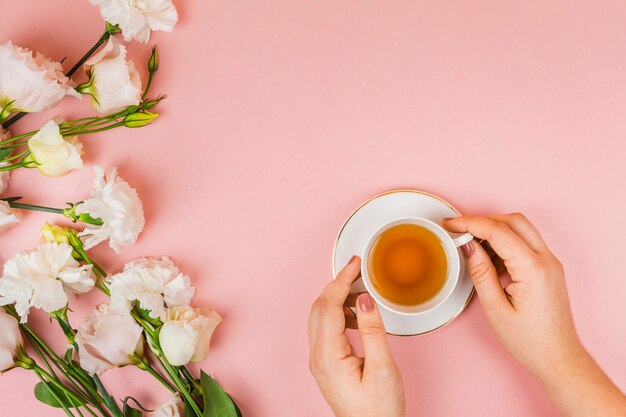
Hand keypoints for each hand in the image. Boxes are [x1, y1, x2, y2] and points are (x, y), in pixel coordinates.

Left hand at [308, 255, 404, 416]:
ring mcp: (320, 360)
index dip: (341, 280)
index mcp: (328, 355)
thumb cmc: (378, 410)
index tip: (354, 263)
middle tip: (356, 269)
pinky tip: (358, 316)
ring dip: (337, 298)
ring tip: (360, 290)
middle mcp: (318, 356)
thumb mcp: (383, 368)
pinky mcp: (327, 364)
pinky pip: (326, 329)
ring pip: (320, 317)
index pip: (328, 305)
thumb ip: (373, 331)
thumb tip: (364, 299)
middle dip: (336, 284)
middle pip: (319, 307)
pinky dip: (339, 314)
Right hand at [444, 213, 625, 416]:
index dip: (470, 223)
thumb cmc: (530, 341)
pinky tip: (490, 259)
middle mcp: (546, 260)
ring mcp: (550, 263)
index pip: (499, 231)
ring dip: (495, 230)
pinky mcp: (548, 268)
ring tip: (473, 247)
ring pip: (521, 229)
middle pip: (513, 221)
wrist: (558, 358)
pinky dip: (505, 242)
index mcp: (533, 269)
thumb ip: (480, 272)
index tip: (451, 223)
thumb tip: (469, 246)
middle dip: (483, 220)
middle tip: (459, 229)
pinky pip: (526, 243)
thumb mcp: (495, 309)